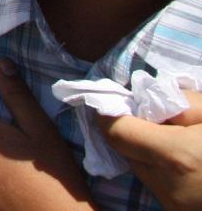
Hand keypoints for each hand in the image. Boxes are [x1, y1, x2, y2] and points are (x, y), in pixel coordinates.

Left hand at [97, 90, 201, 208]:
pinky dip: (164, 170)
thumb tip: (144, 100)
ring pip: (141, 169)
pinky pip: (159, 185)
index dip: (110, 113)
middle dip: (135, 131)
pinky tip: (191, 162)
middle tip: (159, 118)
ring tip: (183, 142)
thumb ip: (179, 102)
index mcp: (176, 156)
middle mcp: (169, 185)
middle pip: (126, 150)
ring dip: (149, 151)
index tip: (117, 101)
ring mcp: (175, 205)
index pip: (116, 132)